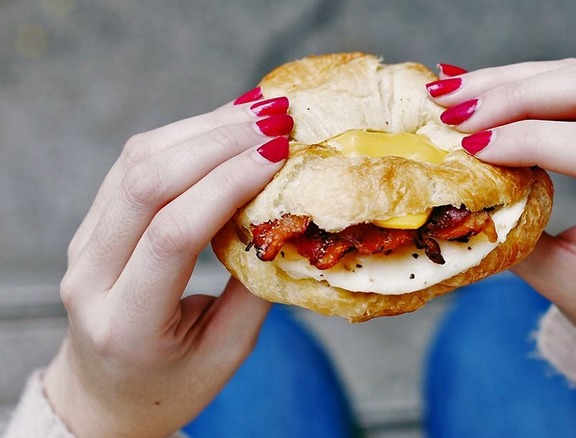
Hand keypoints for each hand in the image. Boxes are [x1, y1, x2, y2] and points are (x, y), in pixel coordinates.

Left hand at [43, 89, 291, 436]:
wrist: (106, 394)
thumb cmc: (173, 383)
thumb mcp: (227, 353)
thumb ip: (256, 287)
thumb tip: (292, 217)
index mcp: (126, 323)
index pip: (172, 234)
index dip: (227, 183)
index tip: (278, 153)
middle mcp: (91, 276)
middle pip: (147, 184)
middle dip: (218, 141)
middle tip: (277, 120)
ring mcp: (84, 244)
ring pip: (136, 161)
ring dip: (203, 129)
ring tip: (258, 112)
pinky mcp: (93, 223)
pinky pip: (133, 164)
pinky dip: (184, 136)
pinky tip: (224, 124)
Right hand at [429, 58, 575, 370]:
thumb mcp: (561, 283)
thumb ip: (513, 236)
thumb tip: (454, 195)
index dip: (532, 139)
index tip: (471, 150)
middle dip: (520, 93)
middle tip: (454, 113)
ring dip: (515, 81)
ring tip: (453, 96)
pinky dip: (527, 86)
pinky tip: (483, 93)